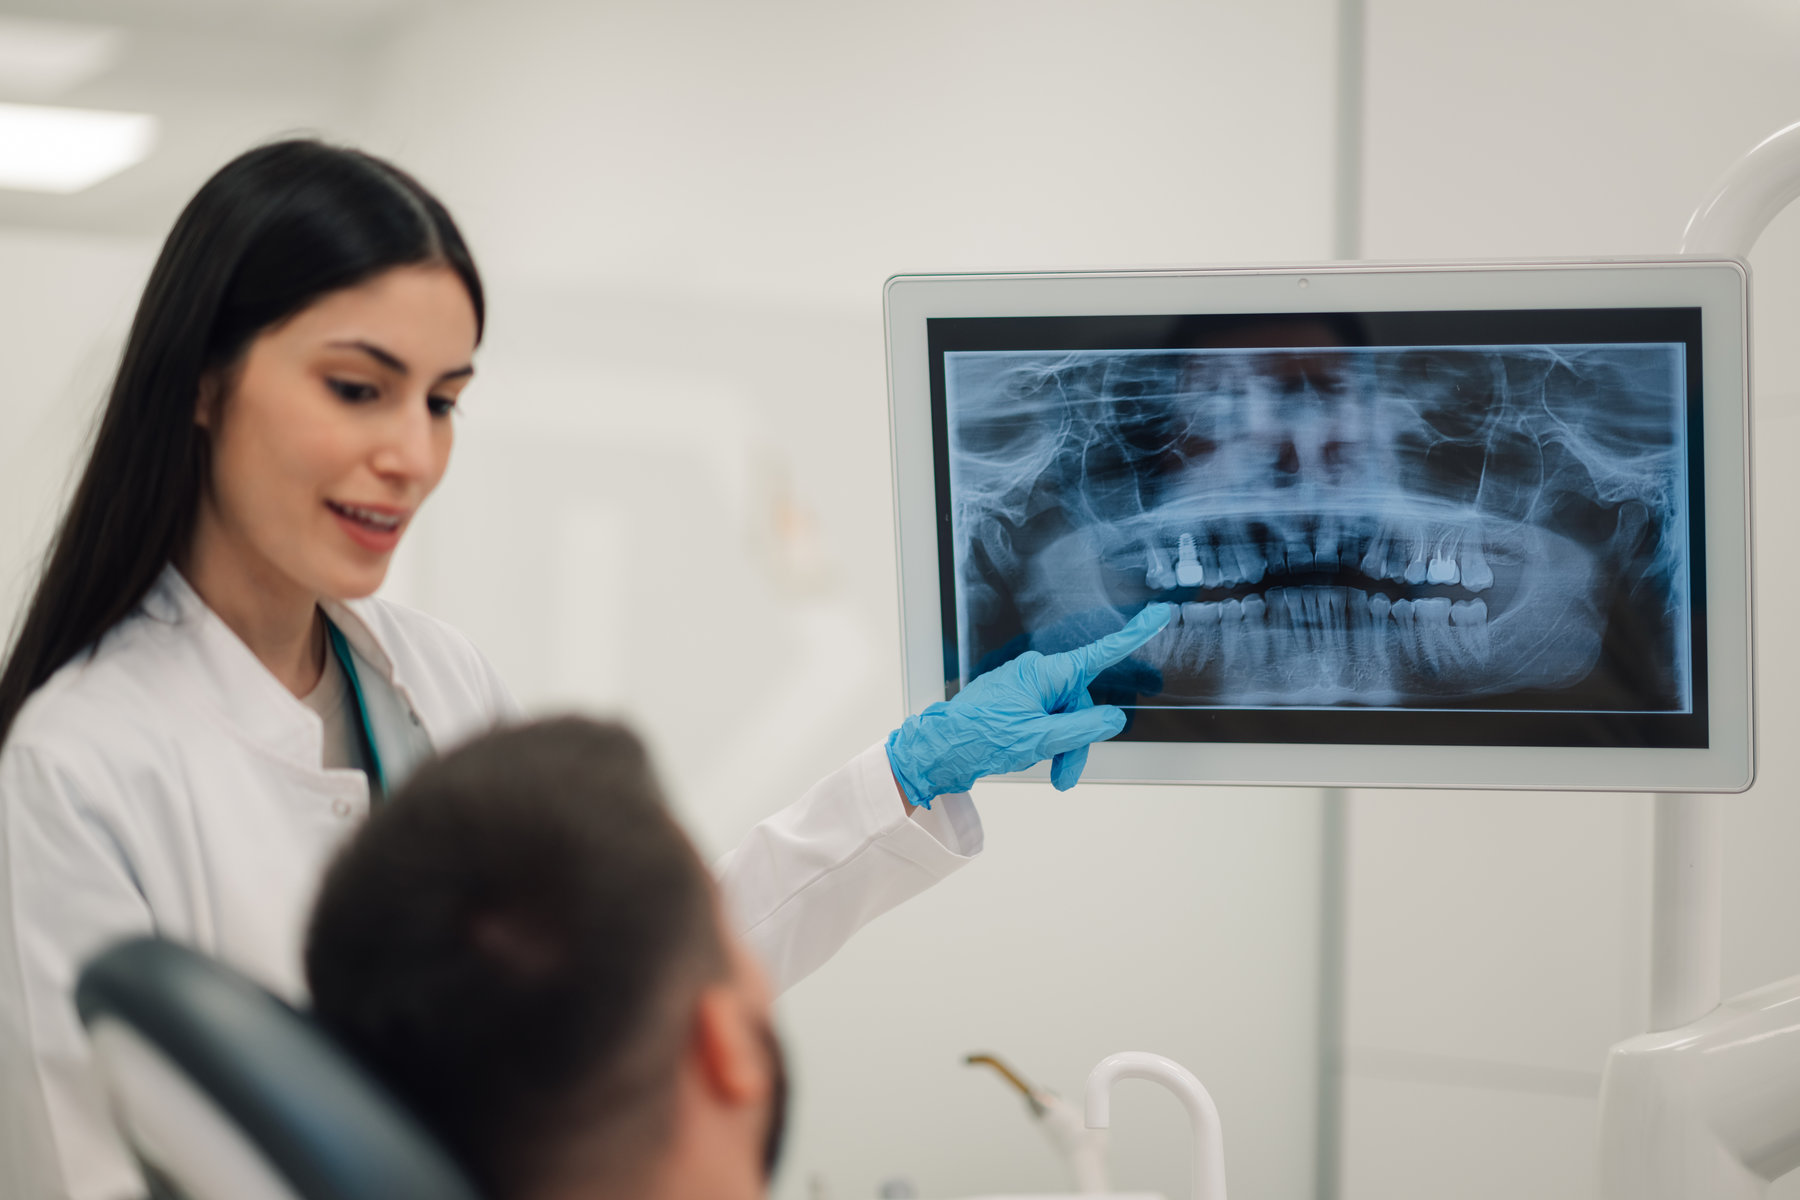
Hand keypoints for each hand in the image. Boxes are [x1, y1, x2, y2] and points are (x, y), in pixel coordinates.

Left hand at [885, 604, 1172, 806]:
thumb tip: (1114, 717)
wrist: (940, 750)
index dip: (1133, 635)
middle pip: (1082, 705)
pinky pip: (1046, 720)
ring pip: (1064, 718)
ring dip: (1062, 749)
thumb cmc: (981, 737)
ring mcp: (1026, 688)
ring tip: (1051, 775)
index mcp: (1047, 672)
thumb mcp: (1040, 738)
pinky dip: (1047, 743)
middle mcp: (1039, 674)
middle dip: (1078, 741)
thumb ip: (1084, 727)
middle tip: (1064, 773)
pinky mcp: (1017, 702)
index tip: (1158, 613)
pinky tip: (1033, 758)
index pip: (1100, 653)